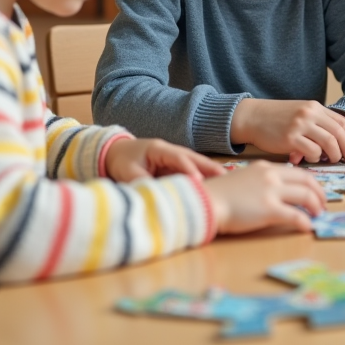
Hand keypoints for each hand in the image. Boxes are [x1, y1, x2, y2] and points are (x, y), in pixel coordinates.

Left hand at [105, 137, 226, 181]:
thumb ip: (142, 182)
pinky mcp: (174, 167)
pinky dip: (204, 177)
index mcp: (159, 149)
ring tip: (229, 182)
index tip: (198, 181)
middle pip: (194, 158)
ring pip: (196, 164)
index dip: (189, 169)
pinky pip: (191, 171)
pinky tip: (216, 186)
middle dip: (210, 167)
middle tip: (227, 177)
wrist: (116, 152)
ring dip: (210, 172)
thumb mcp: (127, 172)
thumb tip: (157, 196)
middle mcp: (171, 151)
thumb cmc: (121, 161)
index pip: (178, 158)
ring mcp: (174, 158)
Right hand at [203, 161, 325, 234]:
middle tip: (322, 204)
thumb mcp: (243, 179)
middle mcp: (271, 176)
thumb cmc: (218, 194)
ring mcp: (271, 192)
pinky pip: (295, 215)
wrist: (205, 201)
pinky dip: (305, 221)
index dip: (310, 183)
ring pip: (305, 195)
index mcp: (265, 167)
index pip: (296, 172)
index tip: (314, 192)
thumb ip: (259, 181)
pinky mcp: (269, 209)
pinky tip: (307, 227)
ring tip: (318, 214)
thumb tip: (273, 192)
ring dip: (316, 206)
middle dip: (318, 192)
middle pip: (306, 180)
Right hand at [230, 99, 344, 163]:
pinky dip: (316, 158)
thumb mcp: (300, 115)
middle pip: (340, 133)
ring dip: (335, 155)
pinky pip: (312, 151)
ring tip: (332, 161)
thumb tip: (340, 144)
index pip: (344, 123)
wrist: (251, 117)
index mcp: (316, 107)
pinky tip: (311, 159)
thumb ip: (318, 125)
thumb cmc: (276, 120)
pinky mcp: (290, 137)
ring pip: (330, 142)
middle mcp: (310, 113)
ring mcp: (300, 124)